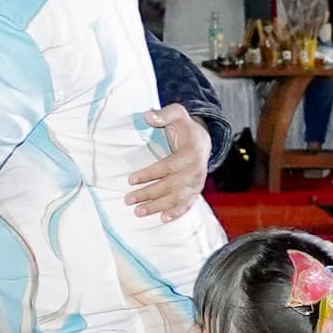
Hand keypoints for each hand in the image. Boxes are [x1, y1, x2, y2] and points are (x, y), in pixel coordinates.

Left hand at [124, 105, 210, 219]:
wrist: (204, 139)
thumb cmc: (185, 126)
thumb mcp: (176, 114)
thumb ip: (163, 114)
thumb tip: (147, 116)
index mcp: (190, 153)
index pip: (167, 166)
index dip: (149, 174)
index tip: (131, 180)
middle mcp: (196, 170)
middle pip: (170, 185)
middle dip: (148, 193)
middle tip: (128, 200)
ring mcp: (197, 182)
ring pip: (177, 198)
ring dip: (158, 206)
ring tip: (138, 212)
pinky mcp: (197, 190)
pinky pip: (188, 204)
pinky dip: (177, 213)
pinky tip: (163, 219)